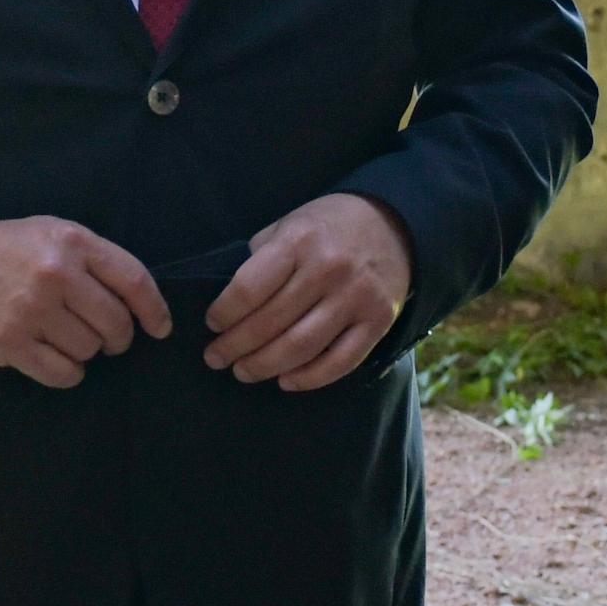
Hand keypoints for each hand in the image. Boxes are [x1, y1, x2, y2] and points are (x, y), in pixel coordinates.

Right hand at [0, 216, 170, 386]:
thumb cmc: (11, 250)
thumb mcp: (54, 235)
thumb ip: (95, 260)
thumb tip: (139, 303)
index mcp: (72, 243)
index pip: (133, 280)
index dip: (154, 310)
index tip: (159, 328)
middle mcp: (55, 274)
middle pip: (115, 322)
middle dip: (119, 338)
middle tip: (109, 339)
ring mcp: (31, 310)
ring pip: (89, 349)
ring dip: (88, 352)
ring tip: (68, 339)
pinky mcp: (10, 342)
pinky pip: (62, 372)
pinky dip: (69, 373)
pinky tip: (58, 360)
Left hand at [203, 194, 412, 392]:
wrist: (394, 224)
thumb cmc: (328, 227)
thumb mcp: (289, 223)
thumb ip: (262, 257)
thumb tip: (232, 302)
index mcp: (299, 241)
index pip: (248, 289)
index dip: (224, 314)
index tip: (212, 324)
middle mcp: (328, 269)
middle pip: (270, 323)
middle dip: (234, 347)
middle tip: (216, 358)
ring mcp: (356, 297)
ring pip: (300, 347)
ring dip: (264, 366)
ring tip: (243, 372)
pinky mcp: (378, 321)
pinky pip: (340, 362)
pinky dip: (309, 378)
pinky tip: (285, 381)